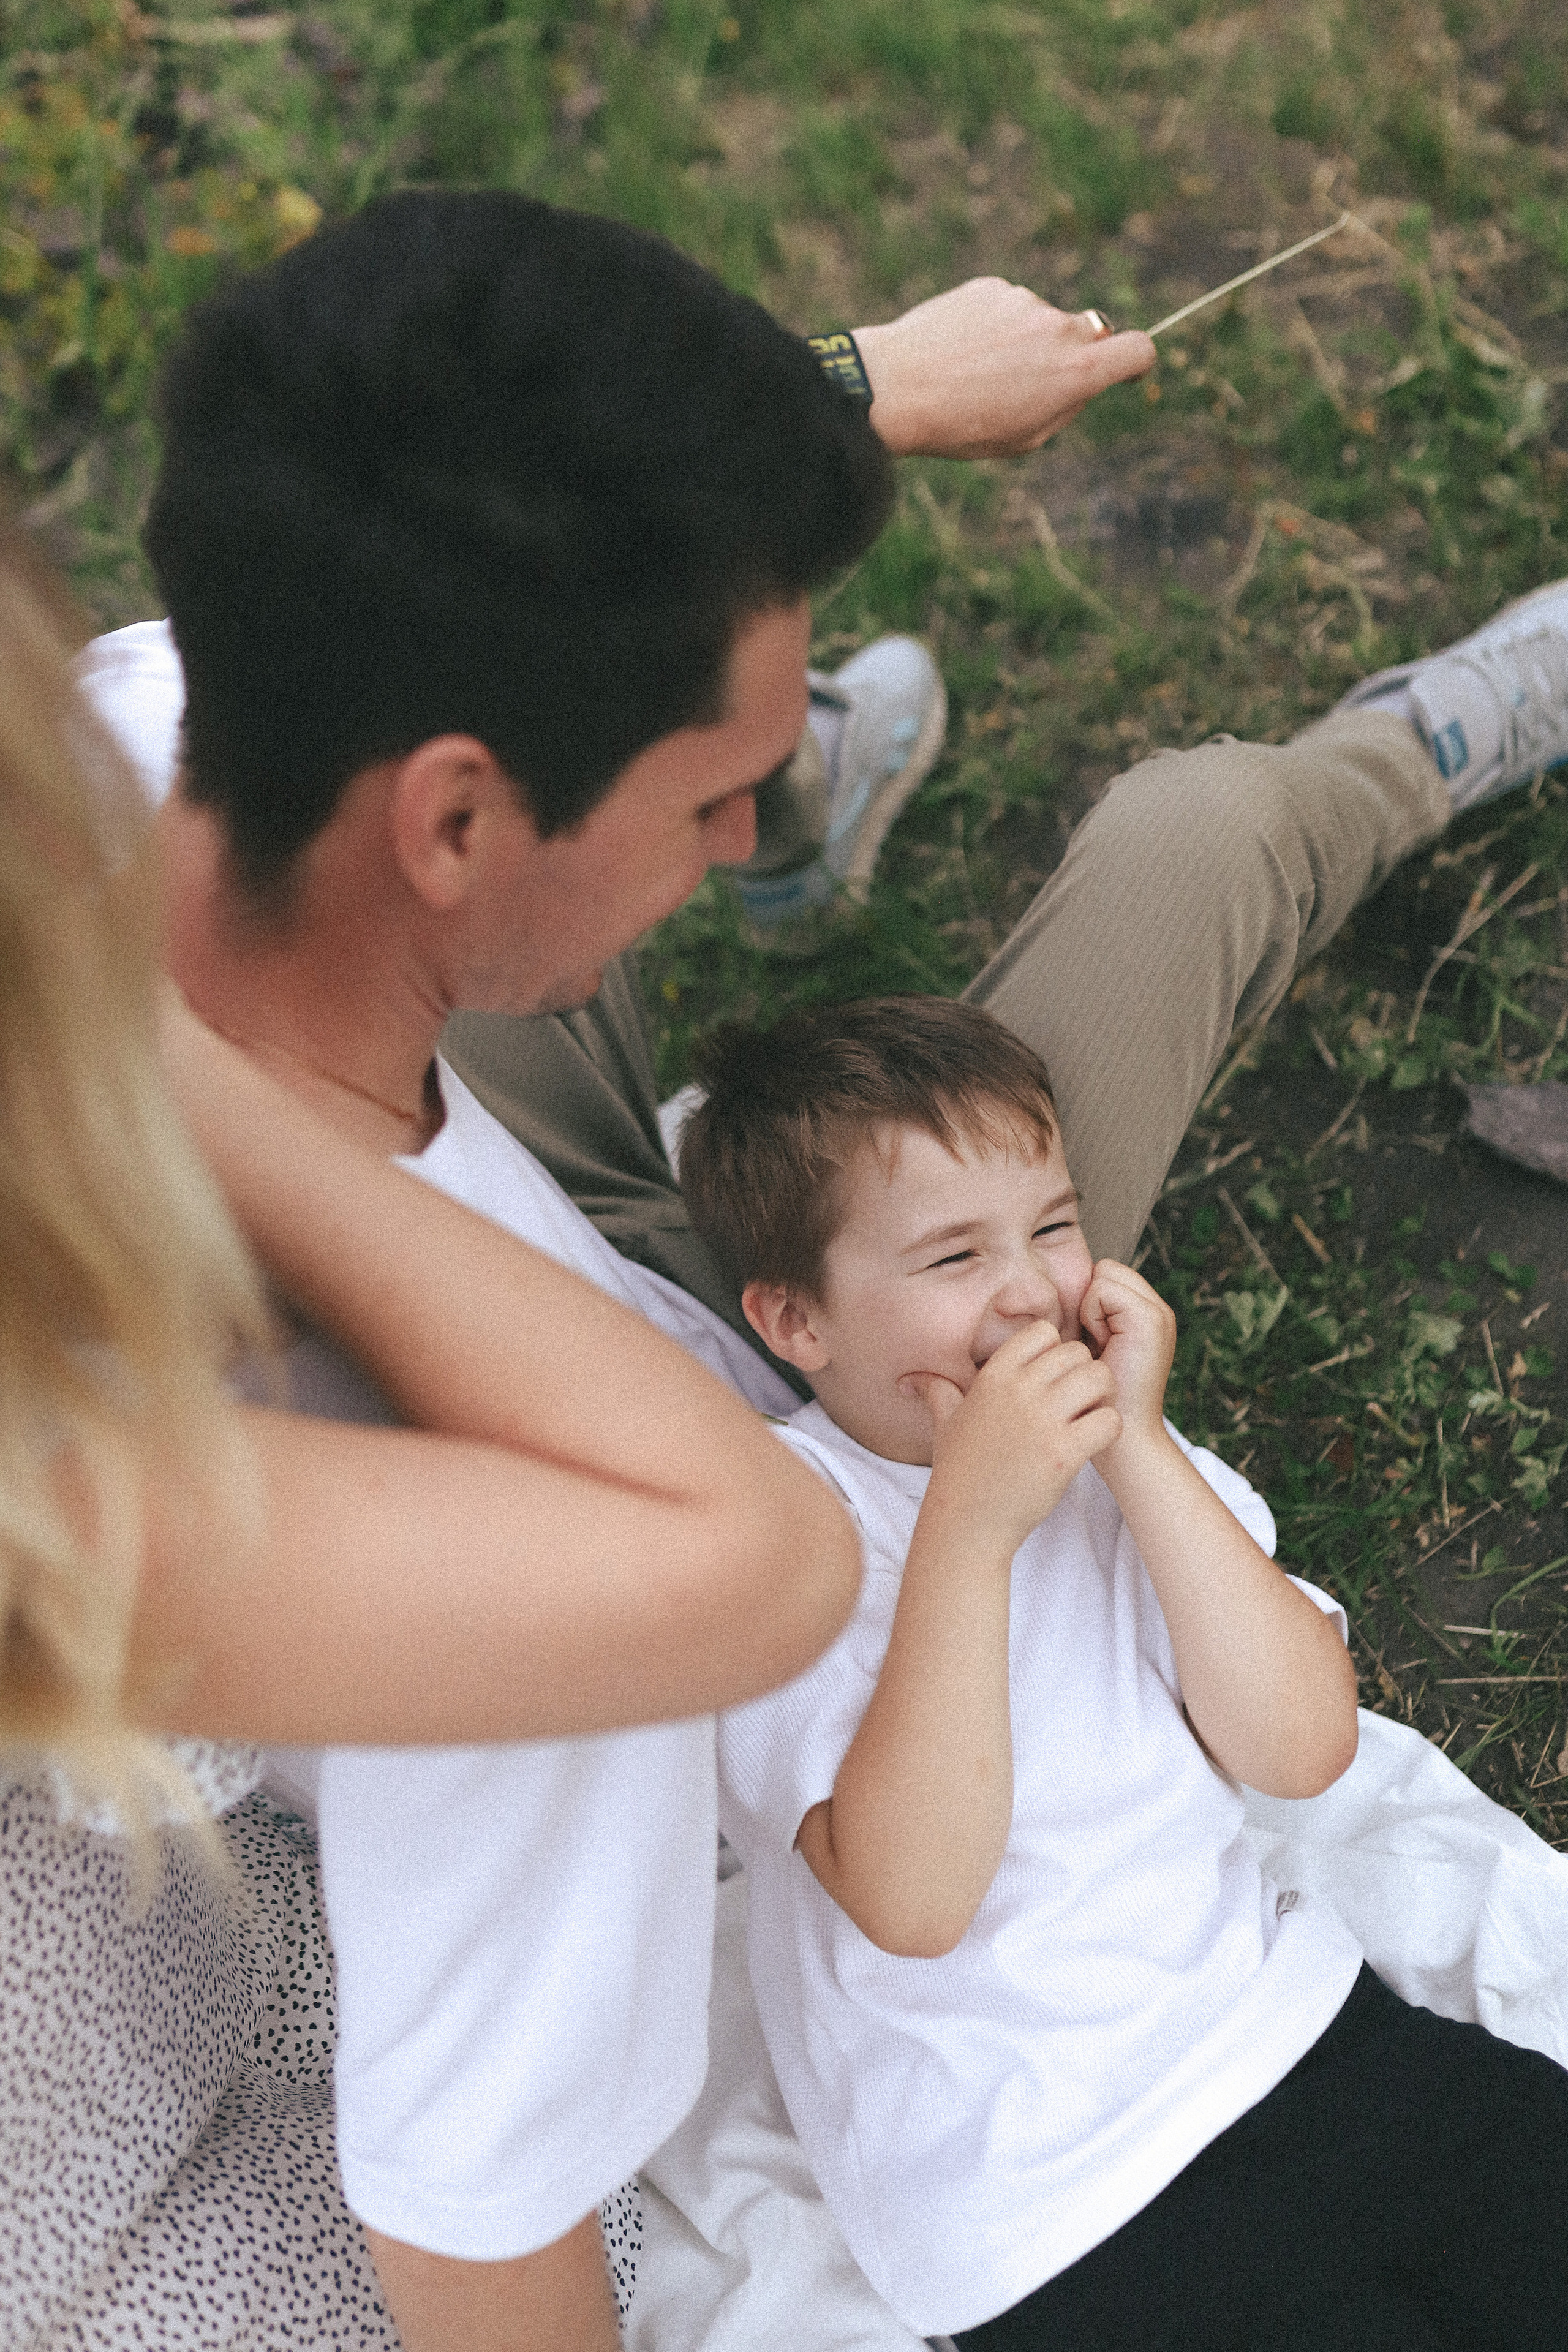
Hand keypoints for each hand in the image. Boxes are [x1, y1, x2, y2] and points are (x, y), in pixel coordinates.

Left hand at [853, 279, 1155, 459]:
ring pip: (1040, 321)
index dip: (1135, 361)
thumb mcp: (1024, 438)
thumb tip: (1082, 381)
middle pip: (1087, 334)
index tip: (1122, 369)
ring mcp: (1025, 301)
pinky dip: (993, 326)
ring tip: (976, 374)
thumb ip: (1064, 405)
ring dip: (1023, 342)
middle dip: (1069, 355)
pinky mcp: (992, 286)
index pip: (1137, 349)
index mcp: (1075, 373)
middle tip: (1027, 384)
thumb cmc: (961, 426)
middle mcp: (1057, 328)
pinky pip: (1007, 307)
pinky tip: (959, 351)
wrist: (895, 387)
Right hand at [902, 1320, 1120, 1555]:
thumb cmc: (960, 1471)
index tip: (1052, 1380)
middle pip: (1078, 1353)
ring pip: (1100, 1379)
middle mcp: (1017, 1392)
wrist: (968, 1522)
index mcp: (993, 1377)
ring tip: (1088, 1420)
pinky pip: (1109, 1420)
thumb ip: (937, 1392)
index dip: (1055, 1352)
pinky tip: (1091, 1444)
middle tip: (1078, 1403)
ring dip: (1102, 1398)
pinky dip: (1109, 1430)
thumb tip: (908, 1379)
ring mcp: (1041, 1421)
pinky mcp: (1063, 1453)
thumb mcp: (945, 1424)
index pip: (1043, 1332)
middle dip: (1084, 1375)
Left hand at [1078, 1259, 1176, 1450]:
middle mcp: (1158, 1309)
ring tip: (1101, 1346)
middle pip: (1105, 1269)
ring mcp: (1158, 1313)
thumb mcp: (1093, 1349)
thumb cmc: (1095, 1398)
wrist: (1123, 1438)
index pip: (1106, 1274)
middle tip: (1097, 1343)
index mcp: (1146, 1315)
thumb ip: (1093, 1318)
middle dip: (1090, 1301)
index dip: (1089, 1301)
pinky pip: (1103, 1288)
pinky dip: (1092, 1314)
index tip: (1093, 1341)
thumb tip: (1062, 1291)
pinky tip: (1103, 1346)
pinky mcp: (1150, 1319)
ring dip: (1090, 1309)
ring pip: (1103, 1274)